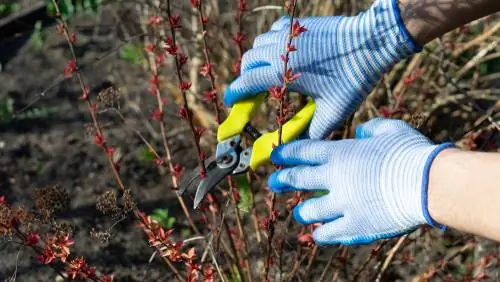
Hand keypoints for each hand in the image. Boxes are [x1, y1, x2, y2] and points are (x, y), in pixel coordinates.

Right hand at [224, 0, 420, 138]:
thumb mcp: (333, 112)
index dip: (236, 94)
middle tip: (252, 93)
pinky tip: (281, 54)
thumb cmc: (353, 78)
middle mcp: (280, 50)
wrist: (372, 42)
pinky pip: (273, 31)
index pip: (247, 82)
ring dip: (257, 60)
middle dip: (245, 78)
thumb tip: (299, 149)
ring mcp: (289, 35)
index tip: (232, 101)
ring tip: (267, 74)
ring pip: (258, 45)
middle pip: (248, 62)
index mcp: (283, 72)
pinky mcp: (299, 25)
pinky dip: (270, 42)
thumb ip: (314, 132)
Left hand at [268, 118, 454, 244]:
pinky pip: (329, 233)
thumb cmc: (412, 152)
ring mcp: (342, 204)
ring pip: (309, 210)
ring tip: (300, 213)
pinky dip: (321, 233)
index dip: (286, 154)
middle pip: (298, 179)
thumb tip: (360, 133)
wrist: (429, 184)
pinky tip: (317, 234)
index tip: (276, 157)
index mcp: (341, 153)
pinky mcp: (355, 226)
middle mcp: (335, 178)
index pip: (303, 151)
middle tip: (273, 183)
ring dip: (302, 211)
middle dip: (282, 180)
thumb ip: (370, 129)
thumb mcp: (390, 129)